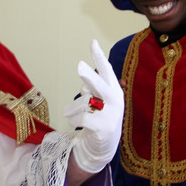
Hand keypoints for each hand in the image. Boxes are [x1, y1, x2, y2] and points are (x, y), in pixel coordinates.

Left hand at [63, 40, 123, 172]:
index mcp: (114, 88)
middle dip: (89, 76)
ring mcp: (111, 114)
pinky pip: (80, 119)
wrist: (105, 143)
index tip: (93, 42)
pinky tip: (75, 123)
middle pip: (99, 85)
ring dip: (72, 108)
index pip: (106, 70)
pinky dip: (73, 120)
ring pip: (84, 103)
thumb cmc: (99, 114)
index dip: (99, 56)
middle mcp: (115, 99)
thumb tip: (83, 71)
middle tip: (79, 66)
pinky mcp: (103, 128)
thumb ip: (92, 85)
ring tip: (69, 112)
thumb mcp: (99, 98)